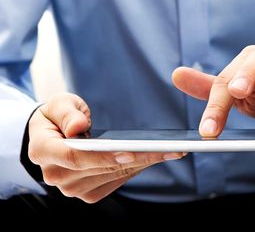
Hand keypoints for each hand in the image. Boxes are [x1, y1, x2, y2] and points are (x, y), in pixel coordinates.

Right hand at [28, 93, 184, 202]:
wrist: (53, 136)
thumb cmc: (57, 116)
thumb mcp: (58, 104)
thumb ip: (66, 113)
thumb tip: (77, 127)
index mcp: (42, 151)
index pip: (75, 157)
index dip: (103, 156)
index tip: (130, 151)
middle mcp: (56, 175)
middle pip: (101, 168)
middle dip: (137, 158)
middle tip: (168, 149)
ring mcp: (72, 188)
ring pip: (113, 176)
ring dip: (143, 164)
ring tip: (169, 152)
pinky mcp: (88, 192)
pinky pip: (116, 182)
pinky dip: (137, 169)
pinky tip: (155, 157)